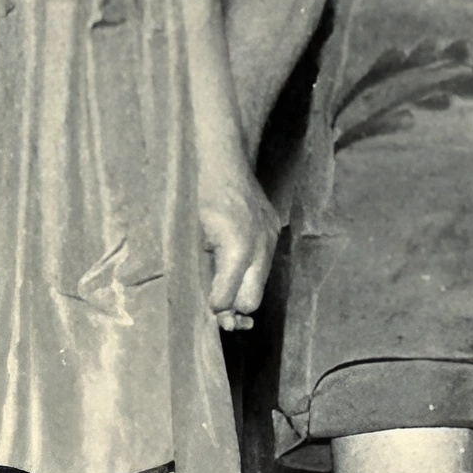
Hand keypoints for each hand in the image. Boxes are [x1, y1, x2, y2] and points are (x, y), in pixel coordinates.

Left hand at [194, 155, 276, 333]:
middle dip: (236, 306)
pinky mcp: (274, 231)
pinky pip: (264, 263)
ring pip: (260, 282)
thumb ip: (208, 271)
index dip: (218, 306)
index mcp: (235, 250)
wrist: (227, 164)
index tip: (211, 307)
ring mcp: (270, 239)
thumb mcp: (197, 239)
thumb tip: (215, 302)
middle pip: (252, 300)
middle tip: (220, 306)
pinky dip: (251, 269)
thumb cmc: (203, 199)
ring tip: (227, 281)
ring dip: (243, 287)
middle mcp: (259, 247)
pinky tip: (239, 259)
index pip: (229, 298)